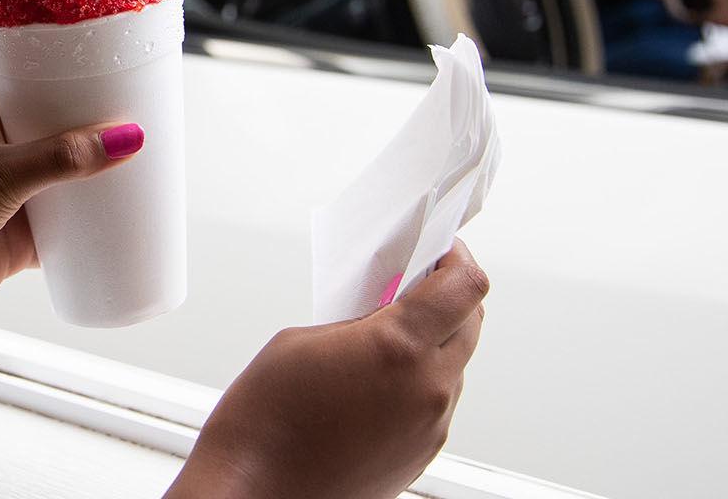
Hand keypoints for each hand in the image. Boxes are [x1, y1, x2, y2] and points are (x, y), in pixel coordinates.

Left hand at [0, 86, 138, 332]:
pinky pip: (59, 234)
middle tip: (154, 134)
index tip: (127, 85)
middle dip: (99, 140)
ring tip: (150, 179)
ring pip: (63, 187)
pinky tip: (121, 233)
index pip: (39, 89)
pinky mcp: (8, 243)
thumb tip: (128, 138)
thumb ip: (60, 159)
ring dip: (97, 187)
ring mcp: (3, 200)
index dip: (81, 88)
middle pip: (60, 139)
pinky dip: (87, 234)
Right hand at [169, 243, 489, 498]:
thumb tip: (386, 314)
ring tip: (380, 343)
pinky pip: (436, 404)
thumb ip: (362, 319)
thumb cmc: (266, 418)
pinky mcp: (421, 454)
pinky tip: (375, 384)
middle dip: (446, 299)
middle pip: (471, 324)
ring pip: (454, 367)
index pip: (465, 286)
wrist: (256, 486)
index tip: (441, 251)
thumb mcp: (306, 338)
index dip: (457, 259)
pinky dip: (417, 385)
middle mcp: (427, 389)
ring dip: (431, 345)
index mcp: (399, 348)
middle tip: (410, 287)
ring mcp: (429, 427)